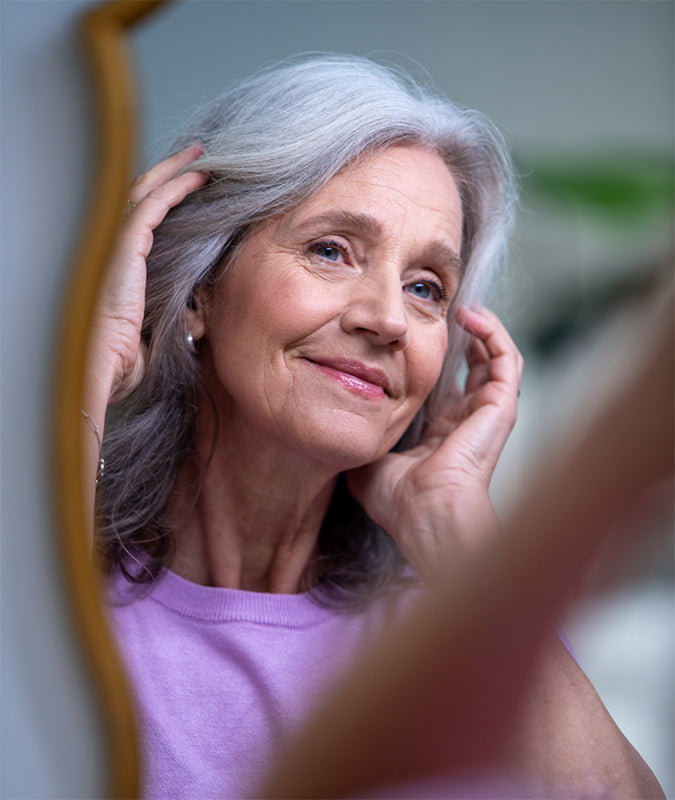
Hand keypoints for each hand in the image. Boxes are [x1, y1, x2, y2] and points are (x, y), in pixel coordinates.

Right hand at [88, 143, 208, 403]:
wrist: (102, 369)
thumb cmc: (123, 362)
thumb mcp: (156, 334)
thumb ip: (173, 318)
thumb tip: (197, 317)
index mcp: (119, 268)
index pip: (142, 223)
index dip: (166, 201)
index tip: (194, 188)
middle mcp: (112, 249)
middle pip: (142, 197)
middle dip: (171, 173)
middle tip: (200, 157)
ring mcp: (115, 245)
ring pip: (146, 192)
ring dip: (176, 171)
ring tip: (203, 155)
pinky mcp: (124, 246)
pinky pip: (154, 206)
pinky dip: (177, 187)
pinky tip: (200, 176)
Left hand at [347, 306, 523, 578]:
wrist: (424, 513)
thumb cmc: (399, 501)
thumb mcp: (371, 462)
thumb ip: (365, 440)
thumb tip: (345, 426)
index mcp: (442, 434)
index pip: (449, 387)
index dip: (438, 358)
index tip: (416, 334)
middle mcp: (469, 421)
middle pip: (475, 367)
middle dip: (462, 336)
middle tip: (444, 312)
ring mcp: (488, 413)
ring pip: (497, 358)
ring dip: (482, 329)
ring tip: (461, 308)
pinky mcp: (501, 406)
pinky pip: (507, 358)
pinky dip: (493, 332)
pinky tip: (470, 315)